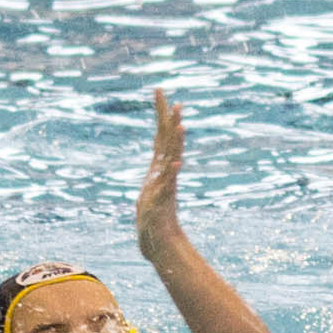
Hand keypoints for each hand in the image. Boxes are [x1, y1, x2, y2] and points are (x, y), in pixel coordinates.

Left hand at [136, 88, 181, 255]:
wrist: (160, 242)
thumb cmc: (153, 218)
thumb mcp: (151, 189)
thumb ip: (157, 176)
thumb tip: (162, 164)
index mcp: (160, 167)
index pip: (161, 134)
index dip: (161, 113)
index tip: (159, 91)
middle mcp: (166, 173)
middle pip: (169, 141)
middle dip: (170, 120)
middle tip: (174, 99)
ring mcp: (166, 185)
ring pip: (173, 160)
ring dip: (177, 143)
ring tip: (181, 125)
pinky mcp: (163, 201)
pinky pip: (169, 186)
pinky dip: (172, 174)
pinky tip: (177, 163)